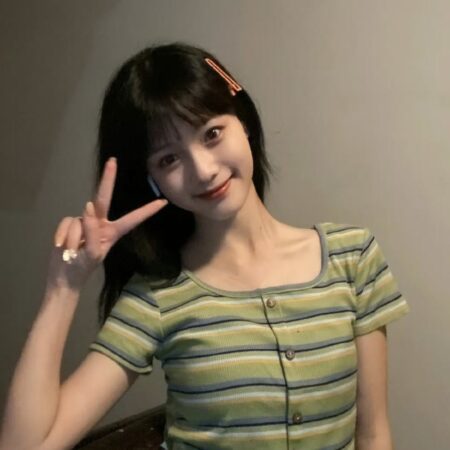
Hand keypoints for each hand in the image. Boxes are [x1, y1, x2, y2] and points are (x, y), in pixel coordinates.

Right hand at [47, 157, 167, 290]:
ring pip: (79, 220)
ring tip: (73, 253)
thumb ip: (93, 231)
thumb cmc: (82, 269)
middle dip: (107, 179)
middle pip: (104, 198)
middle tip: (113, 161)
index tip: (163, 202)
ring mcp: (84, 222)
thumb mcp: (93, 254)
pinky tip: (62, 247)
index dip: (147, 211)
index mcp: (113, 232)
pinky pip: (66, 223)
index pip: (133, 219)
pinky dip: (62, 236)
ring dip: (74, 239)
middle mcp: (100, 223)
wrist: (63, 277)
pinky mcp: (70, 223)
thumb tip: (88, 206)